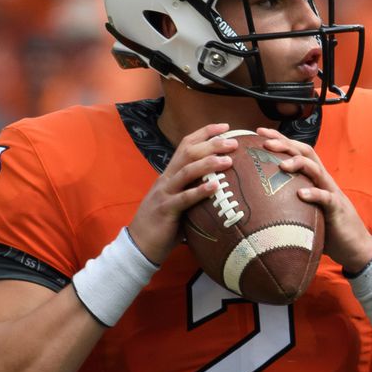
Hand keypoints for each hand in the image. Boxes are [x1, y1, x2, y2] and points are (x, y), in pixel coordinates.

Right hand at [127, 123, 237, 263]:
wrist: (139, 245)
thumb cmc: (163, 224)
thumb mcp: (178, 201)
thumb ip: (193, 191)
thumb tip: (221, 187)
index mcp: (170, 174)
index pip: (186, 145)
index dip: (205, 133)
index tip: (225, 127)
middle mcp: (166, 179)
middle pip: (188, 153)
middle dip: (211, 144)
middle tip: (233, 142)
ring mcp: (165, 193)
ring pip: (186, 171)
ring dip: (208, 164)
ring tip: (228, 160)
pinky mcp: (166, 210)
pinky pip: (184, 198)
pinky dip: (200, 191)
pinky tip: (215, 187)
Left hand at [255, 127, 371, 272]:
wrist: (354, 245)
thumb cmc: (326, 227)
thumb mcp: (304, 210)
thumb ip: (287, 202)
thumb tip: (256, 202)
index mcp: (313, 178)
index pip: (297, 151)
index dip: (280, 139)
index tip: (259, 132)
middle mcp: (322, 180)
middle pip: (305, 153)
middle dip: (285, 144)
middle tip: (265, 142)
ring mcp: (331, 193)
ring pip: (316, 170)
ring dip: (299, 164)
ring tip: (282, 165)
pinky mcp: (337, 209)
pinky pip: (326, 198)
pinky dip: (314, 193)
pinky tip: (301, 193)